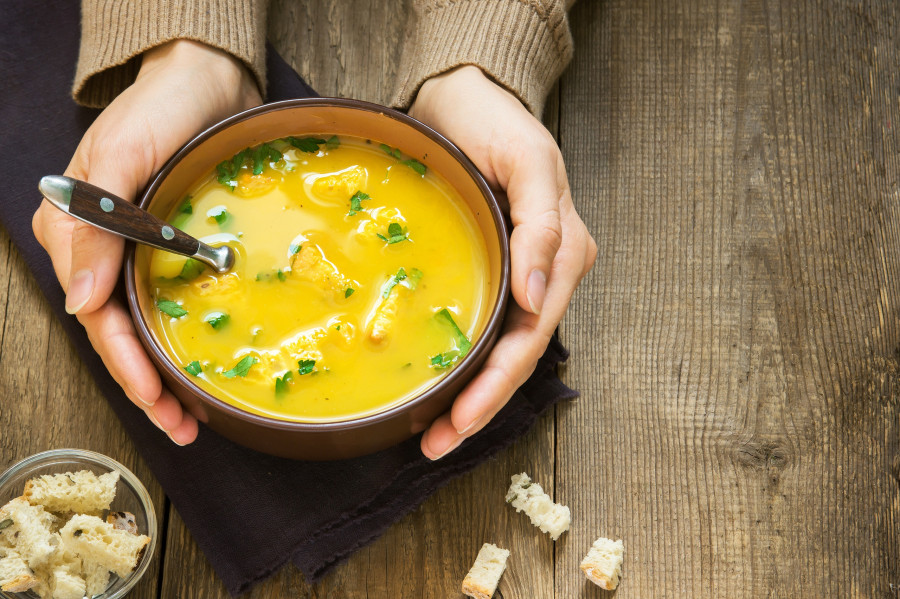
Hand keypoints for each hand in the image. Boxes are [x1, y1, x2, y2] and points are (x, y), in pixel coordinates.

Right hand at [32, 40, 260, 443]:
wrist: (208, 81)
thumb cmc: (161, 108)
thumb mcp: (123, 153)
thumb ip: (99, 220)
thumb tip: (82, 298)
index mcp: (76, 232)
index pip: (97, 315)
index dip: (126, 362)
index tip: (154, 398)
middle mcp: (101, 250)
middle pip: (118, 333)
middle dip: (146, 385)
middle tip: (182, 425)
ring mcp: (135, 252)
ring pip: (142, 328)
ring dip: (163, 375)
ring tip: (192, 416)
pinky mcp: (170, 247)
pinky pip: (170, 303)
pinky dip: (181, 339)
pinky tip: (199, 367)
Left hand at [409, 66, 596, 458]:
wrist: (464, 97)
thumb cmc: (496, 124)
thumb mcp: (527, 163)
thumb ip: (543, 228)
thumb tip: (540, 301)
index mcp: (563, 254)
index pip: (530, 336)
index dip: (496, 384)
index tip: (460, 421)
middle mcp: (547, 274)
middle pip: (515, 355)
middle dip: (478, 405)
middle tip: (434, 444)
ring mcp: (522, 275)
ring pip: (500, 349)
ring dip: (470, 393)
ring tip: (432, 432)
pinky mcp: (495, 270)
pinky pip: (484, 326)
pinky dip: (464, 361)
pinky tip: (438, 383)